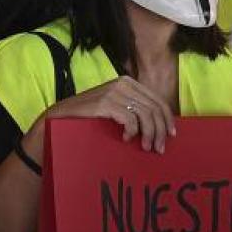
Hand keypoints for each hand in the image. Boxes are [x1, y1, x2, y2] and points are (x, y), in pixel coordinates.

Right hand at [42, 76, 175, 153]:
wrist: (60, 116)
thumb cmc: (90, 116)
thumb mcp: (115, 108)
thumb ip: (134, 110)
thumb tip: (161, 126)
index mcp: (129, 82)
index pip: (157, 100)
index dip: (167, 119)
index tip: (171, 135)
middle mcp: (123, 83)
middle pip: (154, 108)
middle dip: (160, 130)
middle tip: (159, 148)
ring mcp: (114, 91)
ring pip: (145, 114)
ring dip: (149, 134)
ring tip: (146, 147)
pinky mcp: (105, 102)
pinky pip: (129, 119)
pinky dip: (132, 131)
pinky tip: (126, 138)